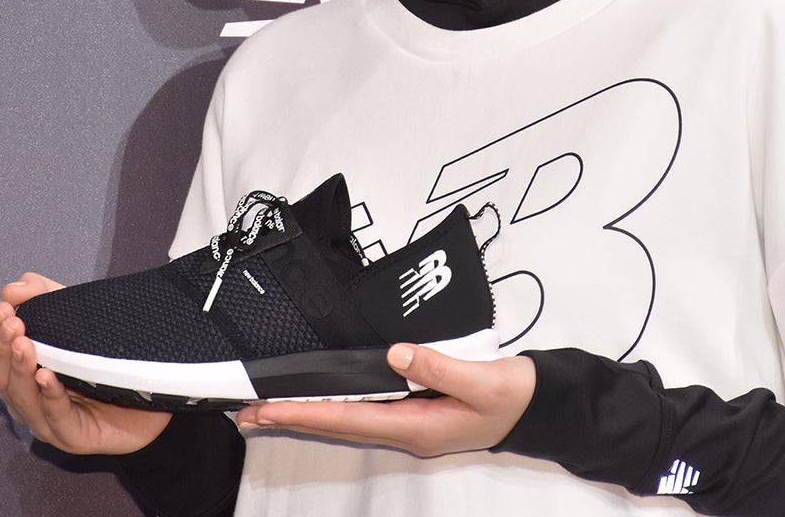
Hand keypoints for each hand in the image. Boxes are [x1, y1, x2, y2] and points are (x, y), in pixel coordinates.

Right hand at [0, 272, 171, 454]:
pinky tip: (48, 377)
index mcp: (23, 374)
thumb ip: (44, 294)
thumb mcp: (75, 314)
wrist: (156, 386)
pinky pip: (56, 418)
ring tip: (24, 345)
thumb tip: (11, 289)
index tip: (2, 309)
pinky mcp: (74, 438)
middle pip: (1, 379)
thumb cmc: (107, 356)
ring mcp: (49, 422)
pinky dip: (50, 397)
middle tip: (12, 324)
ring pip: (23, 401)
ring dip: (21, 371)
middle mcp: (29, 400)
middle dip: (4, 350)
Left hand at [232, 344, 534, 456]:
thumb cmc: (512, 395)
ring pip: (347, 418)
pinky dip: (334, 404)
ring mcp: (409, 421)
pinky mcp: (415, 409)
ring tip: (268, 407)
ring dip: (308, 412)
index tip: (268, 408)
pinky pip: (364, 408)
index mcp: (417, 427)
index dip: (305, 414)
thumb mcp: (481, 380)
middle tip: (247, 411)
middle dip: (293, 418)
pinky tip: (318, 397)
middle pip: (338, 425)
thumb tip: (395, 354)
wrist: (537, 404)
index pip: (349, 420)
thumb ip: (437, 367)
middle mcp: (406, 429)